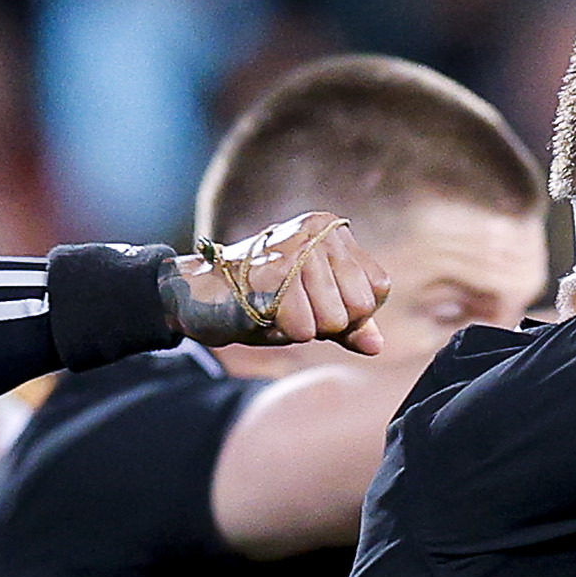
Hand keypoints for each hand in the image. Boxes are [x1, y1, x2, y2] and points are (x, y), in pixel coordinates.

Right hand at [176, 213, 388, 353]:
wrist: (197, 294)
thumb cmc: (260, 300)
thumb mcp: (314, 309)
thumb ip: (350, 325)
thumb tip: (377, 345)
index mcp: (332, 232)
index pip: (379, 288)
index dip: (353, 311)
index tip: (317, 301)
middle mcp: (318, 233)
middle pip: (361, 307)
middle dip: (330, 323)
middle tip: (293, 306)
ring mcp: (297, 250)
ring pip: (335, 320)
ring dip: (305, 328)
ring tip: (277, 307)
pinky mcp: (274, 274)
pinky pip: (304, 330)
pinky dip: (284, 332)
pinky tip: (263, 312)